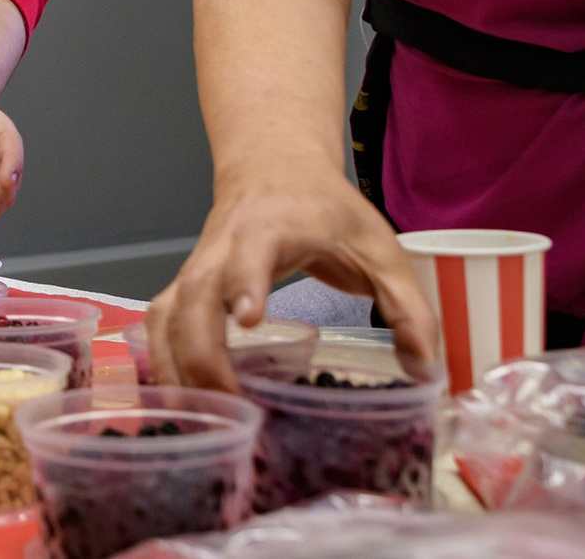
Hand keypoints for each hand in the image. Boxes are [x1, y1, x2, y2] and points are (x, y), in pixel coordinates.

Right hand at [147, 165, 437, 390]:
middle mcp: (222, 248)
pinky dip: (163, 363)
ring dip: (175, 367)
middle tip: (232, 402)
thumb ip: (408, 304)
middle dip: (202, 351)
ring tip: (204, 418)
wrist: (274, 166)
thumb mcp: (379, 246)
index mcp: (271, 228)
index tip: (249, 319)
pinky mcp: (185, 287)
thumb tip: (425, 367)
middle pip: (193, 296)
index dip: (246, 283)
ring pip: (166, 315)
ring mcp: (196, 268)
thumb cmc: (326, 208)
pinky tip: (183, 402)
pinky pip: (159, 325)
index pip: (249, 252)